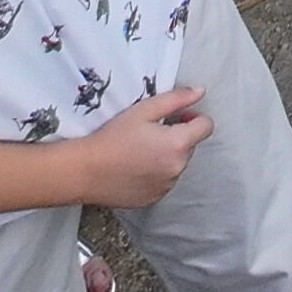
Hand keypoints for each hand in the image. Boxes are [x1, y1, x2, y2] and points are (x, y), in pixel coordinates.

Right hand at [78, 90, 215, 206]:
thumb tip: (200, 92)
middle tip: (151, 133)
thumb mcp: (144, 110)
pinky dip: (157, 174)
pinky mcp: (154, 199)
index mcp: (178, 145)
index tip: (177, 116)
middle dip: (178, 137)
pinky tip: (136, 168)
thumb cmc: (113, 137)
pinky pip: (165, 181)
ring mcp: (166, 187)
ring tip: (140, 152)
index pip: (206, 127)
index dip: (194, 117)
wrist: (85, 172)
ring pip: (178, 164)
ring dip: (168, 156)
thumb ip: (176, 99)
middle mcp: (178, 169)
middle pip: (191, 146)